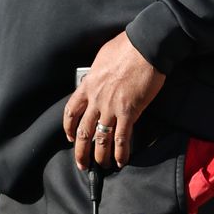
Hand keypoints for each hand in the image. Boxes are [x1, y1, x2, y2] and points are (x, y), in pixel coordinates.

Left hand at [63, 31, 165, 169]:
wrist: (145, 46)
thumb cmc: (126, 47)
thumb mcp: (102, 58)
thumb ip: (96, 74)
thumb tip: (96, 78)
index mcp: (88, 85)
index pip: (72, 111)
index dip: (69, 127)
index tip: (70, 136)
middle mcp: (96, 99)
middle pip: (83, 131)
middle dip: (80, 151)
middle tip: (82, 163)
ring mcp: (111, 107)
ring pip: (101, 139)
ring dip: (100, 156)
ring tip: (101, 166)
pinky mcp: (129, 112)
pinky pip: (122, 138)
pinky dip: (120, 153)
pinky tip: (121, 161)